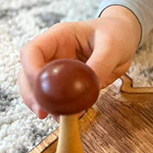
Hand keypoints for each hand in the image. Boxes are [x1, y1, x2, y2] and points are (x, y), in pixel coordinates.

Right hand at [18, 6, 141, 118]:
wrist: (124, 37)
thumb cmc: (116, 34)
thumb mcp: (112, 46)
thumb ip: (101, 64)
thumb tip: (89, 88)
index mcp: (59, 37)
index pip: (32, 52)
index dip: (31, 70)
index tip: (43, 89)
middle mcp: (53, 53)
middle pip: (28, 73)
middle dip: (32, 94)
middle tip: (44, 112)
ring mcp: (57, 69)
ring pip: (38, 88)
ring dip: (43, 104)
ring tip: (57, 118)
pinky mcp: (66, 83)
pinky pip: (56, 97)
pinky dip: (59, 108)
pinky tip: (67, 117)